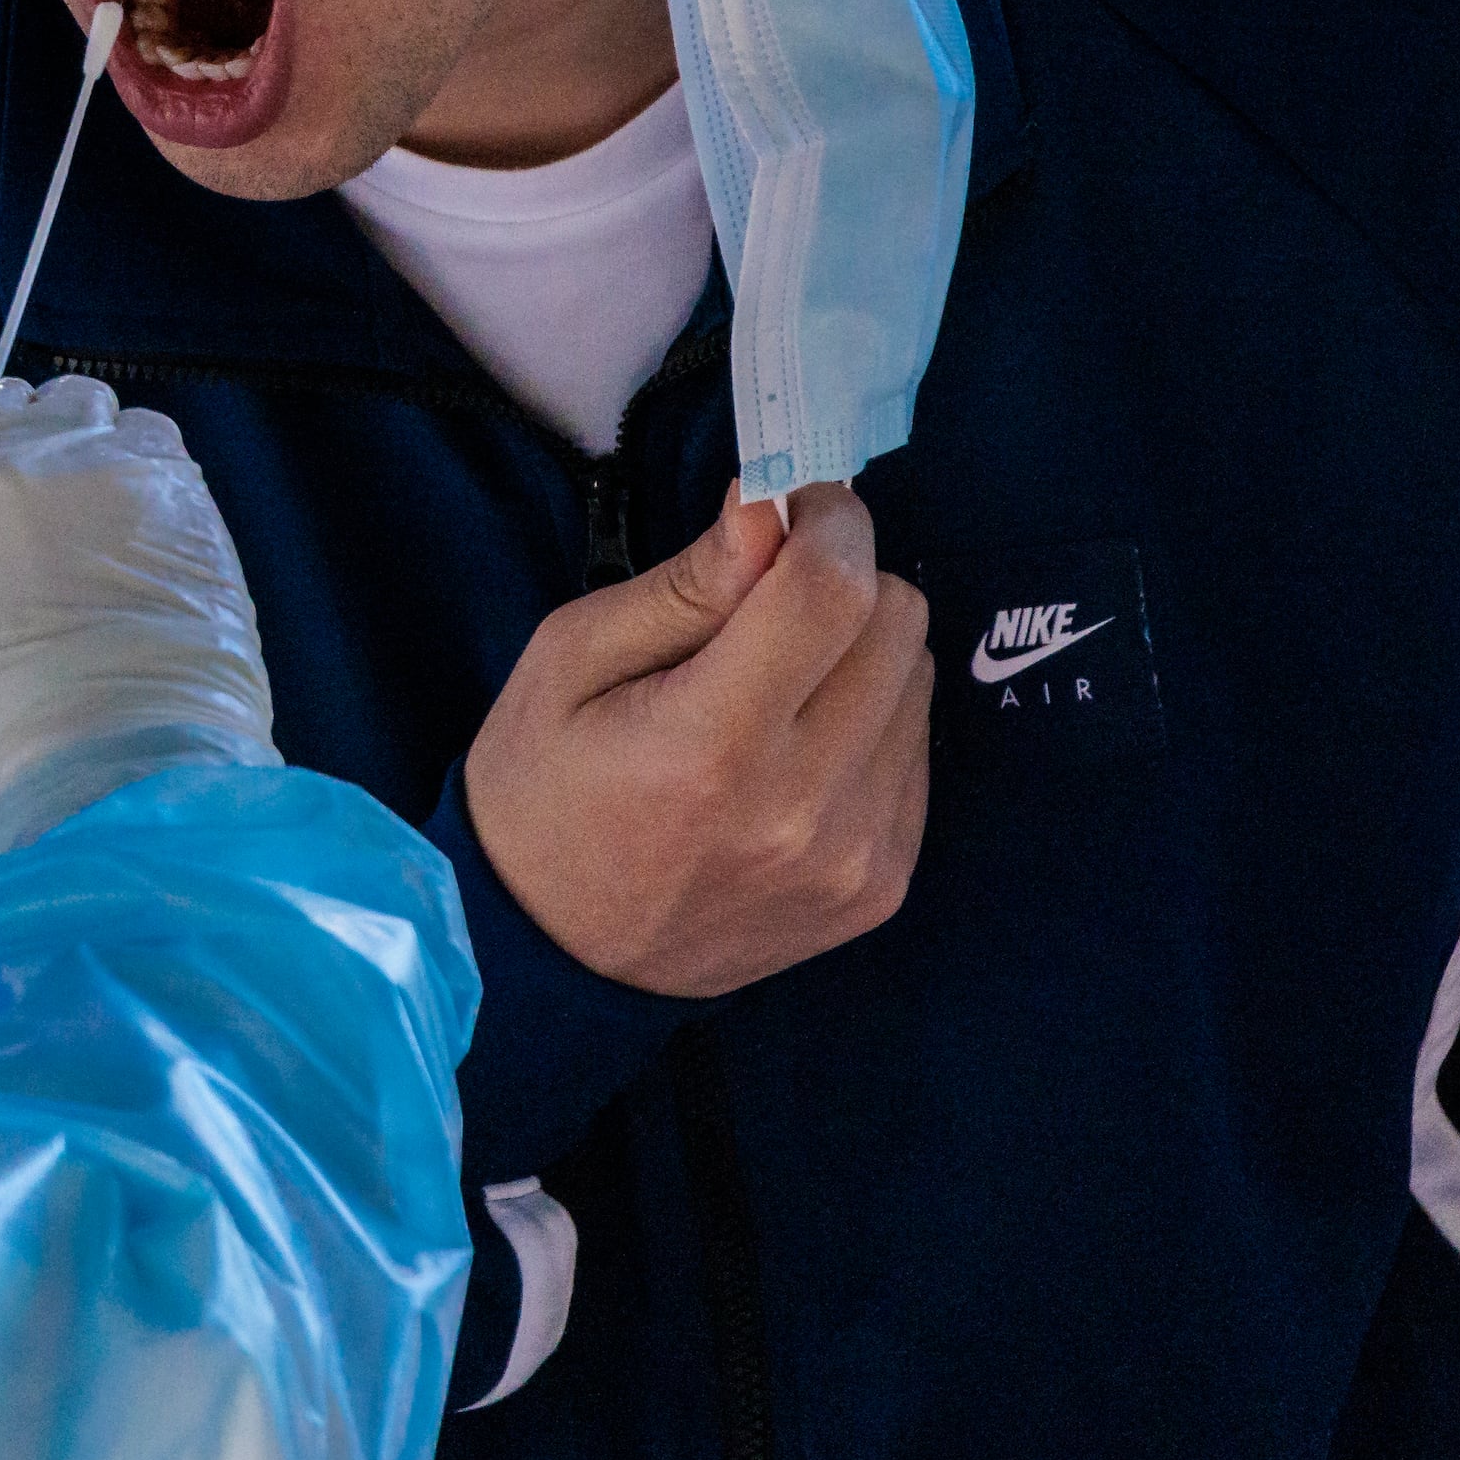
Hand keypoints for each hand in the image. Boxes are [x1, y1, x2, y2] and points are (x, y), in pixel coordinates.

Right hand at [0, 376, 277, 852]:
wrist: (110, 745)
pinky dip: (150, 466)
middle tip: (48, 508)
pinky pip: (151, 431)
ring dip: (89, 442)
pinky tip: (154, 525)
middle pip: (3, 402)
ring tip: (106, 515)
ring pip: (82, 402)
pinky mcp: (165, 470)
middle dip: (23, 442)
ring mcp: (84, 452)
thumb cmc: (9, 723)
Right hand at [460, 481, 929, 995]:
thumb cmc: (541, 790)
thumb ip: (686, 584)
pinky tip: (794, 748)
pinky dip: (867, 723)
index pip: (834, 590)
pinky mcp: (882, 887)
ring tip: (775, 686)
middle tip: (771, 598)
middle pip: (898, 622)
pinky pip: (917, 752)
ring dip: (859, 654)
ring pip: (918, 680)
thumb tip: (771, 504)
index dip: (826, 520)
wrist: (550, 955)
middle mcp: (804, 808)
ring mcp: (855, 857)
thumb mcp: (571, 661)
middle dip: (842, 580)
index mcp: (712, 745)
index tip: (792, 508)